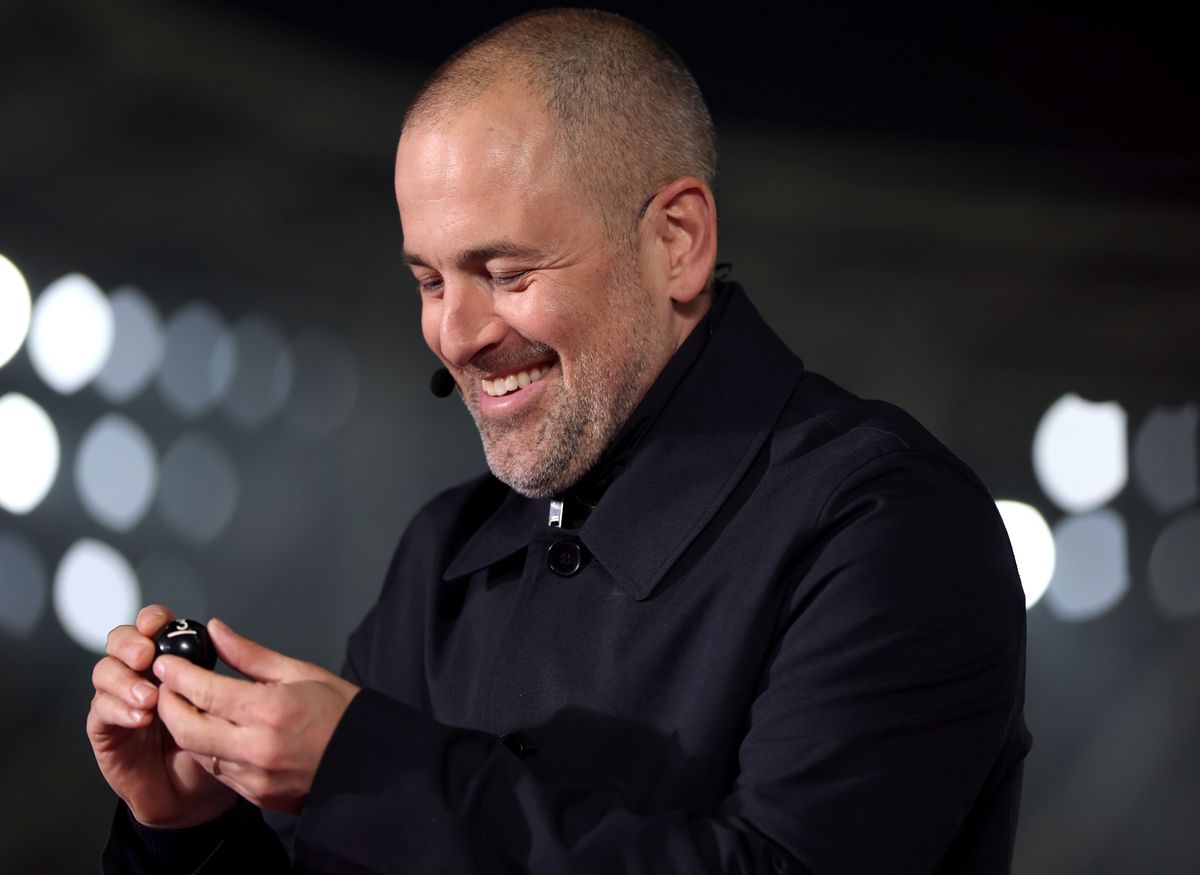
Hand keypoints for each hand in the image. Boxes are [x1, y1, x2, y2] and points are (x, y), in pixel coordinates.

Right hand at [87, 605, 237, 827]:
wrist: (199, 796)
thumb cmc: (215, 745)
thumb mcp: (228, 704)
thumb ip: (220, 668)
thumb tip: (219, 629)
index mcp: (169, 661)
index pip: (152, 627)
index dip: (151, 619)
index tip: (160, 625)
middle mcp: (140, 676)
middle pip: (119, 642)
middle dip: (130, 643)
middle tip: (146, 656)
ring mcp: (119, 702)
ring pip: (104, 673)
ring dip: (125, 680)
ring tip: (150, 697)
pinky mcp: (105, 732)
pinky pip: (101, 713)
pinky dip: (118, 710)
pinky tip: (141, 718)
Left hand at [152, 617, 359, 814]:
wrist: (370, 763)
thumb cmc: (343, 714)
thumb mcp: (301, 672)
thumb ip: (250, 655)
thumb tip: (217, 631)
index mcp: (271, 711)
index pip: (205, 692)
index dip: (178, 675)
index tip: (166, 662)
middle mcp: (258, 748)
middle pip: (187, 728)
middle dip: (168, 704)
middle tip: (167, 684)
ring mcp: (255, 777)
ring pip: (196, 752)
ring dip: (185, 728)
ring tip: (189, 706)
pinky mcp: (256, 795)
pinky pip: (217, 771)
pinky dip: (208, 750)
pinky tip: (216, 732)